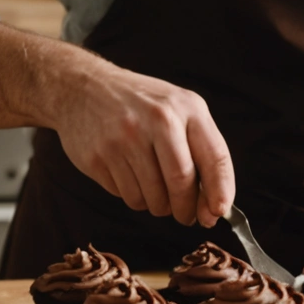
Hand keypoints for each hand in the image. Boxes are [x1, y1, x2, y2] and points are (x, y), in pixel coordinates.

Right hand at [51, 62, 234, 228]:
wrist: (83, 87)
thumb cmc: (140, 103)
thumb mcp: (177, 107)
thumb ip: (199, 147)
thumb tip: (213, 202)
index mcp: (185, 107)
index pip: (215, 158)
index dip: (220, 191)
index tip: (217, 212)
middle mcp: (157, 120)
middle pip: (181, 184)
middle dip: (186, 209)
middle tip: (186, 216)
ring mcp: (124, 139)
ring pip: (152, 198)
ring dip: (159, 206)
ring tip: (155, 191)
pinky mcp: (98, 157)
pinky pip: (126, 196)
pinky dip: (134, 197)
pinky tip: (130, 177)